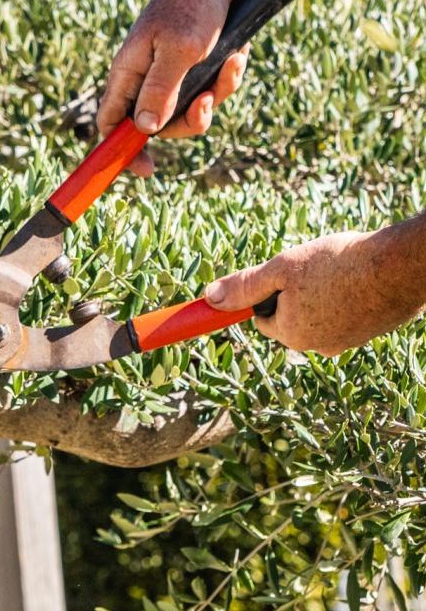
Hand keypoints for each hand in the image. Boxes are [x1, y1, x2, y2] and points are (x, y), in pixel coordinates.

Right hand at [97, 0, 247, 176]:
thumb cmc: (194, 6)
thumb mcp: (179, 51)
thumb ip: (160, 90)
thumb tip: (143, 129)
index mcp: (129, 71)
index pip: (111, 122)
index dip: (122, 150)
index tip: (146, 170)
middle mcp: (146, 77)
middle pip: (158, 126)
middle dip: (189, 121)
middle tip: (208, 103)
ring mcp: (172, 74)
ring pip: (189, 111)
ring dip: (215, 96)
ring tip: (230, 66)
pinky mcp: (196, 69)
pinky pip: (209, 92)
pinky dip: (226, 80)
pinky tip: (237, 56)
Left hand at [204, 225, 425, 355]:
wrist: (400, 266)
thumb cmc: (339, 264)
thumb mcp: (282, 268)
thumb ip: (246, 286)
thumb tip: (210, 299)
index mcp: (293, 334)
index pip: (263, 318)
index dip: (267, 293)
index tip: (276, 275)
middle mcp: (320, 346)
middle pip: (292, 317)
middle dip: (296, 292)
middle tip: (313, 267)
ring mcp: (349, 341)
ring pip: (321, 313)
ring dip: (323, 293)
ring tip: (339, 270)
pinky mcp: (372, 331)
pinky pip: (347, 313)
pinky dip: (348, 296)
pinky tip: (358, 277)